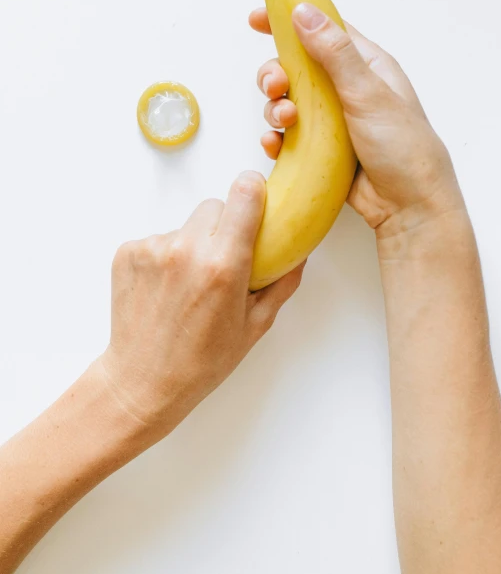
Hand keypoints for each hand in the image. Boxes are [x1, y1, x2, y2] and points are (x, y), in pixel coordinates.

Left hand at [99, 172, 303, 442]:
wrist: (143, 381)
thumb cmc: (203, 361)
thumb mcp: (255, 325)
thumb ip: (282, 283)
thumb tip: (299, 253)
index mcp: (224, 265)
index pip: (243, 194)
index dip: (252, 192)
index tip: (254, 199)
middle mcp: (186, 250)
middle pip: (214, 206)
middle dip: (222, 226)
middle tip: (221, 261)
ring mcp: (152, 249)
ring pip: (184, 225)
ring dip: (192, 244)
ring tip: (188, 285)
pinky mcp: (127, 252)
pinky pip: (157, 238)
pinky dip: (164, 256)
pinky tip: (164, 289)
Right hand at [250, 4, 464, 237]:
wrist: (409, 207)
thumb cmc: (403, 148)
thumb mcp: (368, 94)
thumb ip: (335, 54)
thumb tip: (303, 12)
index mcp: (366, 66)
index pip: (324, 30)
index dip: (291, 22)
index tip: (257, 19)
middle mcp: (347, 89)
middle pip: (296, 68)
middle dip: (276, 74)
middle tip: (275, 87)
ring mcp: (332, 121)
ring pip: (288, 102)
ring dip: (275, 108)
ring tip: (284, 122)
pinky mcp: (321, 149)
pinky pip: (287, 137)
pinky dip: (276, 138)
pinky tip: (275, 145)